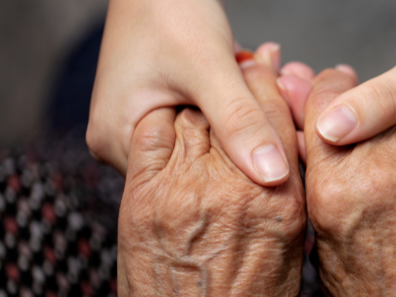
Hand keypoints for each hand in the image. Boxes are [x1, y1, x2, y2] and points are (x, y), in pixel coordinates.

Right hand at [87, 0, 290, 185]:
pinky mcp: (156, 112)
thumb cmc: (170, 9)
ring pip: (203, 141)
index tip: (277, 138)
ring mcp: (137, 128)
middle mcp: (119, 143)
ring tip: (267, 85)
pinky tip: (249, 81)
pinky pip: (201, 122)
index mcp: (116, 143)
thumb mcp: (210, 67)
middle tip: (279, 102)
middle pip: (195, 162)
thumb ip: (240, 121)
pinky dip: (228, 106)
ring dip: (238, 119)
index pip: (186, 180)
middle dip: (240, 136)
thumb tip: (273, 176)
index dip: (236, 164)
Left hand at [116, 49, 304, 296]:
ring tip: (206, 100)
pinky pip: (151, 134)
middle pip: (235, 109)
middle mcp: (235, 189)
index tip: (271, 76)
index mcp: (281, 203)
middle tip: (242, 73)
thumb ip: (287, 199)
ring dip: (201, 103)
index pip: (279, 122)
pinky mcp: (143, 200)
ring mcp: (184, 191)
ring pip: (194, 115)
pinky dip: (162, 121)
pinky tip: (173, 125)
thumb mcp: (292, 257)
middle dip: (240, 87)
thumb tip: (281, 161)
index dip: (275, 91)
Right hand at [303, 68, 395, 296]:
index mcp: (336, 192)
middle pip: (363, 100)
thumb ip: (317, 192)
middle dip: (356, 102)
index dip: (321, 95)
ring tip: (395, 144)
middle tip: (360, 118)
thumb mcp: (327, 253)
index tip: (327, 93)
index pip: (322, 108)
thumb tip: (308, 148)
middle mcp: (384, 171)